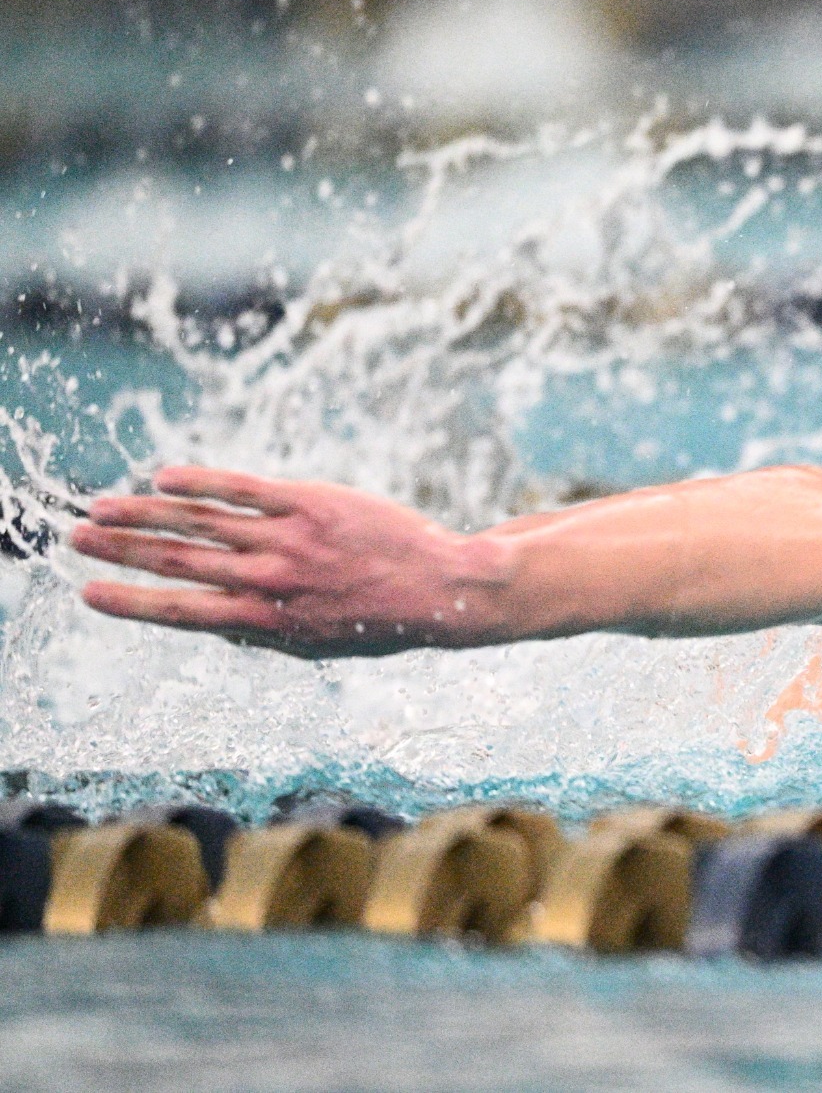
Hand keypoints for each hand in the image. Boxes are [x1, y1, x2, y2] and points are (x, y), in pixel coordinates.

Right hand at [72, 466, 505, 657]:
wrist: (443, 589)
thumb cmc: (379, 621)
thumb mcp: (317, 646)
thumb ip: (263, 634)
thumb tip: (214, 624)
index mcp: (268, 622)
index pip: (182, 612)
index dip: (130, 602)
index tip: (88, 593)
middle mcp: (271, 581)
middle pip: (178, 561)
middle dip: (122, 548)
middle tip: (77, 536)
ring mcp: (289, 540)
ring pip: (201, 521)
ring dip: (145, 512)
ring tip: (103, 507)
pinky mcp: (312, 504)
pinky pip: (244, 489)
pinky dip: (201, 481)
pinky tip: (165, 476)